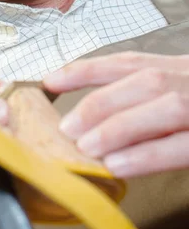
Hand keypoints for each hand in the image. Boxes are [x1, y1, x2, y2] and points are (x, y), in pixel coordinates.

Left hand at [43, 52, 188, 177]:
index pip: (130, 63)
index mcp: (180, 69)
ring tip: (85, 147)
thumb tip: (90, 121)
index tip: (51, 81)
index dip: (88, 70)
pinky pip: (181, 146)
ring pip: (164, 108)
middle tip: (67, 127)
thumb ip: (144, 100)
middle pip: (145, 82)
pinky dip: (147, 155)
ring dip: (119, 127)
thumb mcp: (179, 94)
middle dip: (100, 102)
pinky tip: (117, 165)